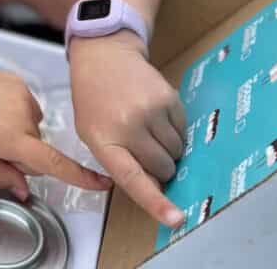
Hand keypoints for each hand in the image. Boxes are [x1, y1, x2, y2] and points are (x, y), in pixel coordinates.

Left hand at [0, 32, 110, 198]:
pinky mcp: (20, 83)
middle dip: (19, 157)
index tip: (103, 183)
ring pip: (31, 132)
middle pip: (36, 151)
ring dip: (16, 136)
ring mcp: (23, 96)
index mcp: (9, 136)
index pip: (52, 162)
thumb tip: (24, 191)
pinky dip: (14, 117)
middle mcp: (23, 115)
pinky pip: (26, 111)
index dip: (79, 176)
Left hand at [69, 30, 186, 226]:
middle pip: (163, 168)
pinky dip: (175, 131)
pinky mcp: (169, 98)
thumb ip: (118, 162)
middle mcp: (128, 125)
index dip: (156, 202)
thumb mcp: (93, 133)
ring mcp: (151, 111)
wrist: (104, 56)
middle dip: (159, 167)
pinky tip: (155, 115)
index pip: (133, 178)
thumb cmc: (94, 100)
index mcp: (104, 139)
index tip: (177, 219)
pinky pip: (184, 132)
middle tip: (143, 148)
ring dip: (168, 149)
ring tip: (147, 128)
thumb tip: (154, 188)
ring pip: (177, 152)